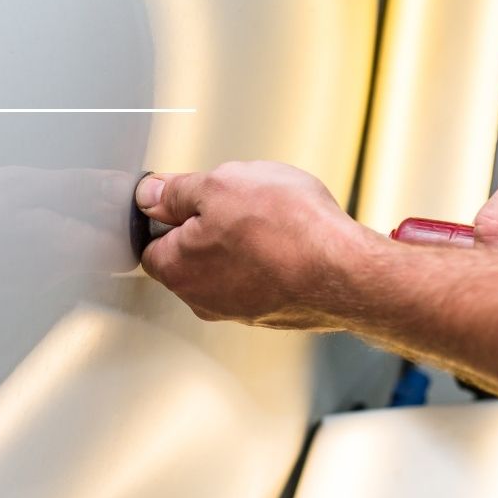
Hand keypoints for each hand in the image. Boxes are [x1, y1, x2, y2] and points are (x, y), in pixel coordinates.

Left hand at [135, 161, 375, 328]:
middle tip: (237, 203)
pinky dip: (270, 259)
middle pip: (190, 255)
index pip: (150, 242)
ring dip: (243, 242)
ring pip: (228, 266)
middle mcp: (202, 299)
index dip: (167, 213)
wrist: (346, 271)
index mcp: (177, 269)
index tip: (188, 196)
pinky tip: (290, 239)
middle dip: (208, 227)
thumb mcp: (220, 185)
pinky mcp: (273, 312)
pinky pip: (260, 277)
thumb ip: (177, 191)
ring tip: (270, 220)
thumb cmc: (287, 230)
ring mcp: (240, 310)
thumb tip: (152, 193)